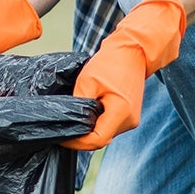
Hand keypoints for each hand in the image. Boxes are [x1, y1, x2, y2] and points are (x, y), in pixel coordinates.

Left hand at [62, 0, 186, 150]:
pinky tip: (86, 114)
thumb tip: (68, 122)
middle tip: (63, 129)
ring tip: (72, 119)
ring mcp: (131, 119)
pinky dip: (97, 123)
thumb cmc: (110, 63)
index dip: (76, 142)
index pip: (96, 140)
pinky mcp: (129, 115)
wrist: (133, 51)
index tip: (61, 136)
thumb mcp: (88, 82)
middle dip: (81, 136)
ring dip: (89, 129)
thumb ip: (79, 105)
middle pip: (101, 139)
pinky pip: (110, 125)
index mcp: (121, 113)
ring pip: (105, 133)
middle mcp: (129, 121)